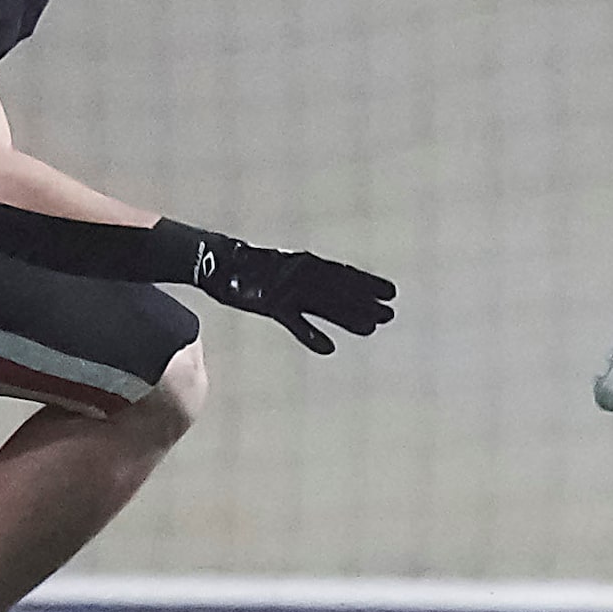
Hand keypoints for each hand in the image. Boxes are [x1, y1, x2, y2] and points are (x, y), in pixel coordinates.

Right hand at [190, 233, 396, 353]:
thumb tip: (325, 291)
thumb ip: (305, 284)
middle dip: (366, 302)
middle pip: (341, 291)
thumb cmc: (253, 272)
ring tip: (372, 328)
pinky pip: (295, 323)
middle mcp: (304, 276)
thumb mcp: (284, 274)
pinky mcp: (272, 306)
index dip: (369, 284)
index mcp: (308, 265)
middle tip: (390, 314)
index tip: (392, 292)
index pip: (345, 274)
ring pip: (325, 305)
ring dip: (349, 317)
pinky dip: (311, 335)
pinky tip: (328, 348)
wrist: (220, 263)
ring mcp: (289, 290)